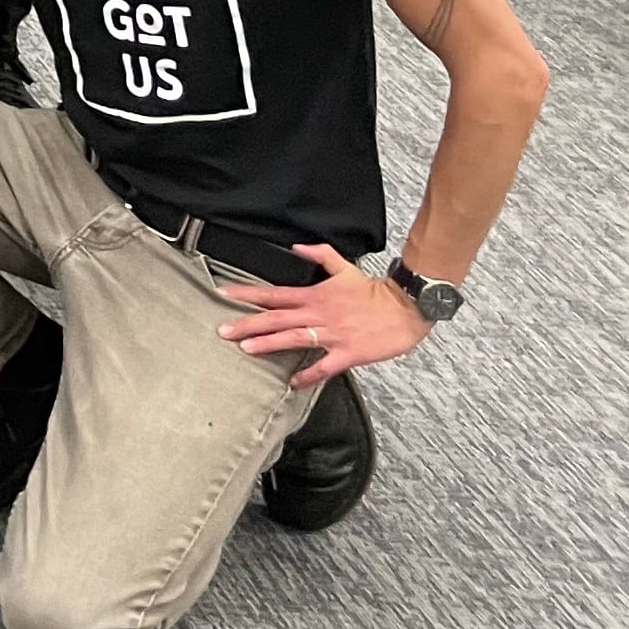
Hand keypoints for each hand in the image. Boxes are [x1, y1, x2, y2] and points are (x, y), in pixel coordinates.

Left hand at [220, 246, 433, 386]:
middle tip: (223, 331)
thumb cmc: (373, 291)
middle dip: (248, 324)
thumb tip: (296, 246)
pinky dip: (308, 375)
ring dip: (269, 344)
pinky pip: (324, 366)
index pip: (273, 294)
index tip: (224, 294)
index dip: (247, 294)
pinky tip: (293, 382)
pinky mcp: (348, 353)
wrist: (404, 307)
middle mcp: (318, 314)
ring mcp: (332, 334)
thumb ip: (318, 254)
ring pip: (294, 339)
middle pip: (276, 318)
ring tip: (246, 349)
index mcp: (314, 296)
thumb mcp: (343, 267)